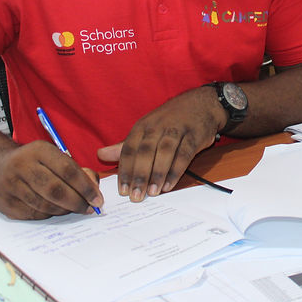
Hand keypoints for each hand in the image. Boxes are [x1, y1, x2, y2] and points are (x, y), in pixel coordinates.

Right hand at [0, 141, 103, 219]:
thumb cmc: (33, 161)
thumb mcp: (53, 155)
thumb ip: (76, 170)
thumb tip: (94, 190)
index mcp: (38, 150)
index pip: (67, 170)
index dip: (86, 187)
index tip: (98, 199)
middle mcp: (22, 166)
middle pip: (56, 190)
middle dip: (77, 202)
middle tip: (89, 209)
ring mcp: (10, 186)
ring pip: (45, 205)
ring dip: (65, 210)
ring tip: (74, 208)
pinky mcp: (5, 204)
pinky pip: (34, 214)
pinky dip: (50, 214)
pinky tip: (56, 210)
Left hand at [97, 86, 222, 200]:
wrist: (201, 104)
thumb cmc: (170, 120)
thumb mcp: (145, 129)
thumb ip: (125, 146)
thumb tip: (100, 155)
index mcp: (142, 126)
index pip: (129, 149)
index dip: (125, 170)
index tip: (122, 190)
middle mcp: (158, 126)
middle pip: (145, 151)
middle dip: (139, 175)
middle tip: (135, 196)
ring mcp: (177, 129)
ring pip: (164, 152)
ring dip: (157, 173)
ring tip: (152, 193)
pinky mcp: (194, 135)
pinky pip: (184, 154)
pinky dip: (176, 170)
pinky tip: (169, 184)